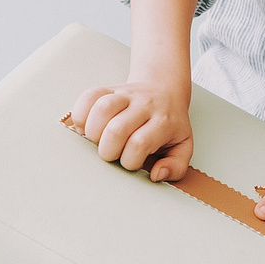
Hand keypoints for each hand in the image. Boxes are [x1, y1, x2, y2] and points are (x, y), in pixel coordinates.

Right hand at [70, 78, 193, 181]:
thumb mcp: (182, 146)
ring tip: (98, 140)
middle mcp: (145, 105)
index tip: (132, 161)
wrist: (166, 90)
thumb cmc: (170, 124)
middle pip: (117, 129)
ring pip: (102, 108)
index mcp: (164, 122)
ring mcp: (127, 95)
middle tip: (113, 153)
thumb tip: (156, 174)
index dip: (130, 160)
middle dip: (108, 151)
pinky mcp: (110, 89)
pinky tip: (87, 126)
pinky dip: (81, 114)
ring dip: (93, 132)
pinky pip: (90, 96)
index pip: (140, 144)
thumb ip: (176, 166)